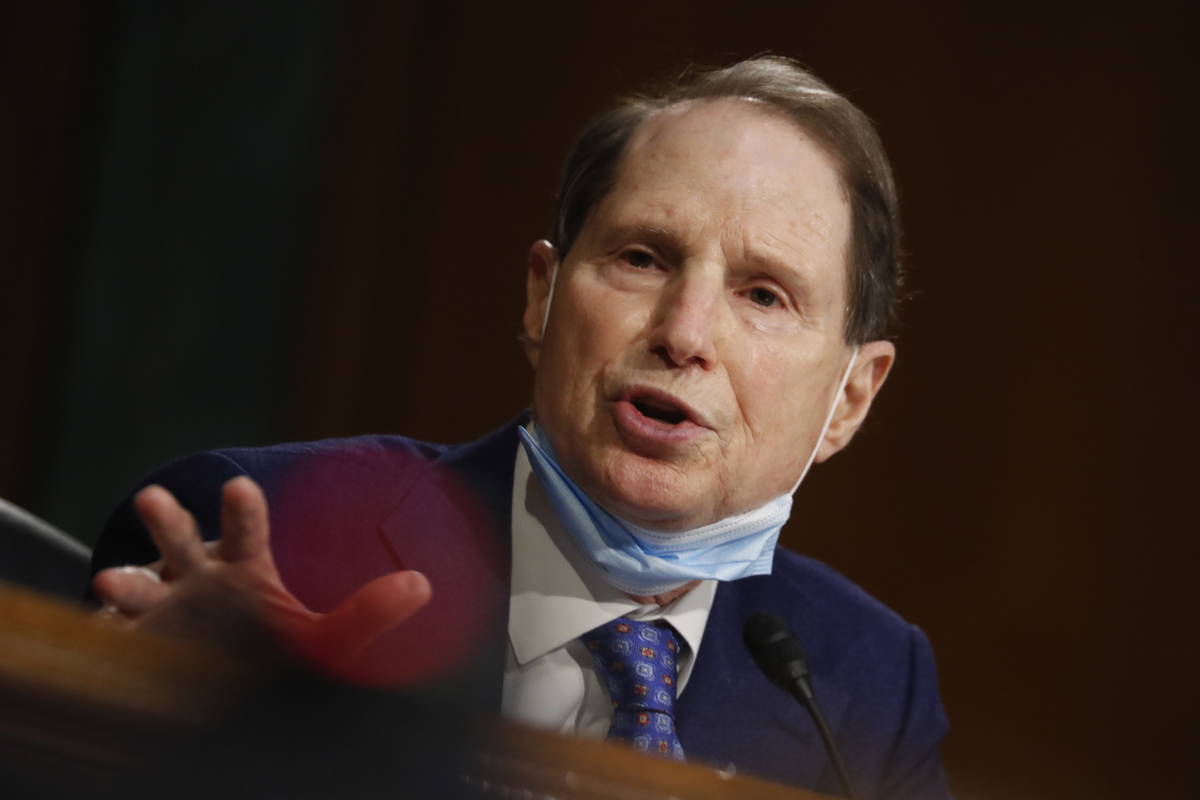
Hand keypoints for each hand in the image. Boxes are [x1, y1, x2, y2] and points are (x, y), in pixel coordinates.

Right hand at [92, 476, 431, 679]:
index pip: (247, 530)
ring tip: (110, 582)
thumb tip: (423, 586)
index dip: (241, 508)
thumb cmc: (274, 651)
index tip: (238, 485)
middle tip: (152, 498)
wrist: (229, 695)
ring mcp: (162, 614)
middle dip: (167, 522)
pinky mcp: (136, 649)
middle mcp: (198, 583)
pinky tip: (102, 635)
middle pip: (179, 543)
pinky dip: (108, 636)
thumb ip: (370, 615)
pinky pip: (116, 640)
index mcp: (245, 570)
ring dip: (125, 582)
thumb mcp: (327, 639)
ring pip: (136, 588)